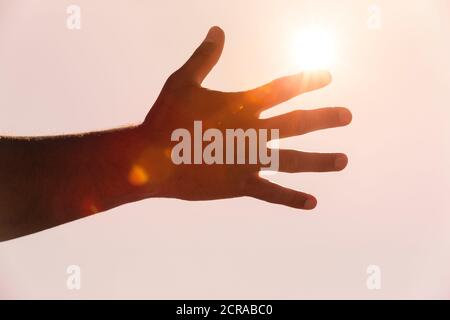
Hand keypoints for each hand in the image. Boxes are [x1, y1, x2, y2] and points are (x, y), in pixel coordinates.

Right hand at [139, 26, 351, 209]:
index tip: (326, 76)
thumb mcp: (183, 81)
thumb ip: (204, 57)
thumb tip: (217, 30)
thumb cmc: (164, 118)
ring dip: (320, 161)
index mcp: (241, 105)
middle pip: (297, 123)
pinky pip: (271, 192)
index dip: (306, 80)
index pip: (282, 88)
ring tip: (343, 161)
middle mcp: (252, 132)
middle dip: (324, 118)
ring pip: (293, 160)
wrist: (151, 160)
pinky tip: (312, 202)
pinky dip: (292, 198)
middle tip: (347, 116)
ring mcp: (248, 160)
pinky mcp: (240, 184)